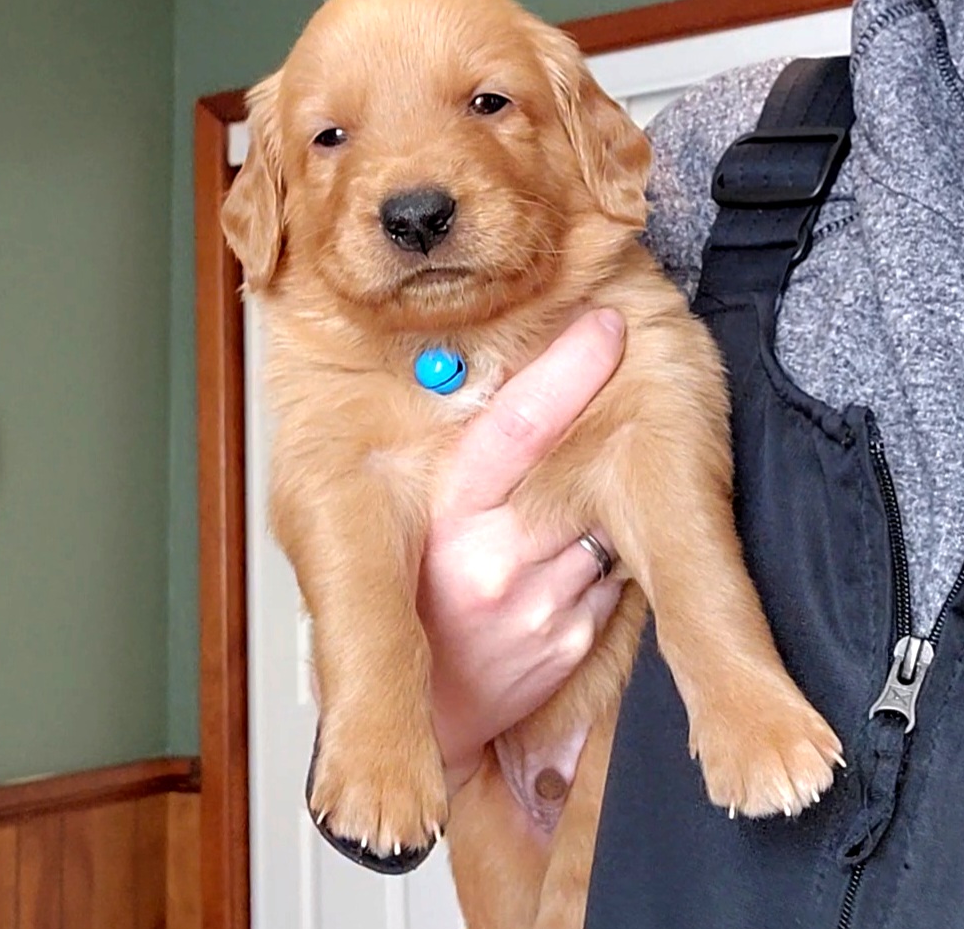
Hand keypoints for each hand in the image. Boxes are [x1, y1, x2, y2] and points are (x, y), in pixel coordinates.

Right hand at [417, 309, 627, 795]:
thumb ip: (456, 471)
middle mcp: (499, 557)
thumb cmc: (416, 608)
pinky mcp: (576, 636)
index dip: (568, 370)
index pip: (517, 427)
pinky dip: (603, 557)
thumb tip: (493, 392)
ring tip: (561, 519)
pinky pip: (613, 575)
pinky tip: (569, 567)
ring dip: (603, 504)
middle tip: (633, 386)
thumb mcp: (410, 530)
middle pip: (580, 468)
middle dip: (606, 428)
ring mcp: (545, 602)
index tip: (605, 326)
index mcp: (449, 518)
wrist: (430, 716)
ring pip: (606, 521)